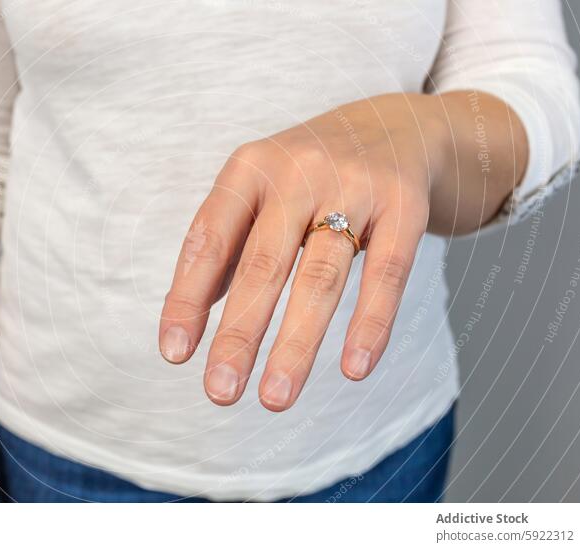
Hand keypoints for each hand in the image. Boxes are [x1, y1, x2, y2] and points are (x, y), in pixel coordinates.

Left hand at [160, 93, 449, 411]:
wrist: (396, 124)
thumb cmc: (310, 174)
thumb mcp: (261, 190)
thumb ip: (229, 247)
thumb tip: (188, 322)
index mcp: (249, 168)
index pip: (208, 239)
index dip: (188, 298)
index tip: (174, 353)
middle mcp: (297, 171)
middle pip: (263, 265)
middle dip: (239, 334)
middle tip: (219, 391)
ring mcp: (354, 185)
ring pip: (320, 276)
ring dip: (296, 344)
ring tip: (275, 398)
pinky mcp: (405, 205)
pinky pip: (387, 272)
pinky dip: (371, 323)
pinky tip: (355, 369)